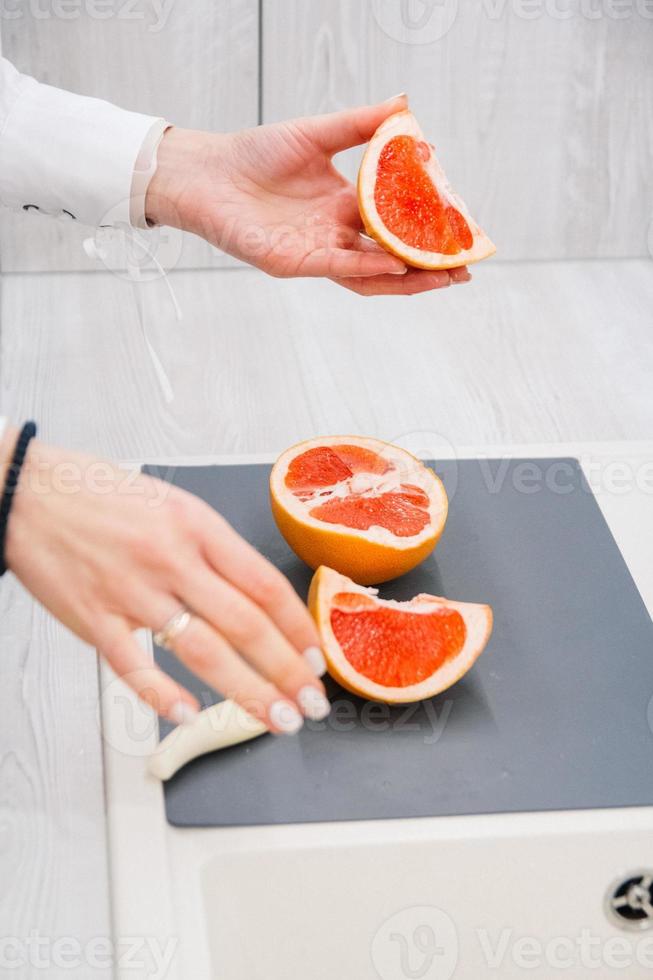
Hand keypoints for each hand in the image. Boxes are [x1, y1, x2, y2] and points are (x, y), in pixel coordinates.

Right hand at [2, 431, 328, 732]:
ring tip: (277, 718)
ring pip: (202, 651)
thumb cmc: (100, 495)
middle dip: (287, 671)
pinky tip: (190, 715)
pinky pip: (134, 666)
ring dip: (247, 691)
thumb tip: (258, 596)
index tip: (316, 656)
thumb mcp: (173, 504)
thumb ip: (213, 549)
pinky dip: (163, 696)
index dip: (298, 627)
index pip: (264, 584)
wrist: (28, 492)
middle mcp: (171, 559)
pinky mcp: (94, 619)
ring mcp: (132, 592)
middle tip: (312, 701)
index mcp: (196, 526)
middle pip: (245, 624)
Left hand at [145, 95, 470, 295]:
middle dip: (429, 264)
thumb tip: (405, 105)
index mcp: (344, 205)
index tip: (462, 225)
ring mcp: (316, 251)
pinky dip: (368, 266)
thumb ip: (360, 124)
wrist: (207, 172)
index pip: (396, 220)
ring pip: (371, 273)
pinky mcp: (293, 262)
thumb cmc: (255, 153)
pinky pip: (338, 266)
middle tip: (465, 267)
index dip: (428, 226)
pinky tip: (397, 262)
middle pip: (392, 256)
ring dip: (407, 278)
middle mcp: (335, 233)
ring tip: (443, 277)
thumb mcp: (317, 133)